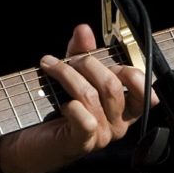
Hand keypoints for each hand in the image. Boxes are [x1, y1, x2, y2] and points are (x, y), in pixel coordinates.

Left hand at [0, 23, 154, 172]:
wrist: (31, 141)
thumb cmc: (57, 109)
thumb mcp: (74, 75)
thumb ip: (82, 52)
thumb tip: (84, 30)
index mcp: (125, 108)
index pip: (142, 86)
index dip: (124, 68)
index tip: (100, 59)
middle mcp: (119, 124)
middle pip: (112, 84)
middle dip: (85, 64)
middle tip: (64, 60)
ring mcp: (103, 135)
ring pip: (92, 96)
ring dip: (66, 75)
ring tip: (49, 67)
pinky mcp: (82, 142)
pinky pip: (84, 119)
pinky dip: (70, 105)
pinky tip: (60, 102)